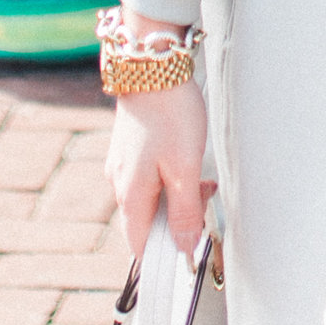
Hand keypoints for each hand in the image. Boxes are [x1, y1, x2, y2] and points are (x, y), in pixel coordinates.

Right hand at [107, 81, 213, 261]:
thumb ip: (184, 212)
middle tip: (205, 204)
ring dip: (177, 200)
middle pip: (146, 222)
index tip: (187, 258)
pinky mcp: (131, 148)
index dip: (162, 257)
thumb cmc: (171, 115)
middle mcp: (120, 183)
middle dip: (176, 223)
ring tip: (204, 183)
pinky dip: (171, 180)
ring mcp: (123, 164)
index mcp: (130, 195)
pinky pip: (150, 178)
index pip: (139, 245)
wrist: (153, 66)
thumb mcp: (185, 169)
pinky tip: (190, 164)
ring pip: (151, 198)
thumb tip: (183, 249)